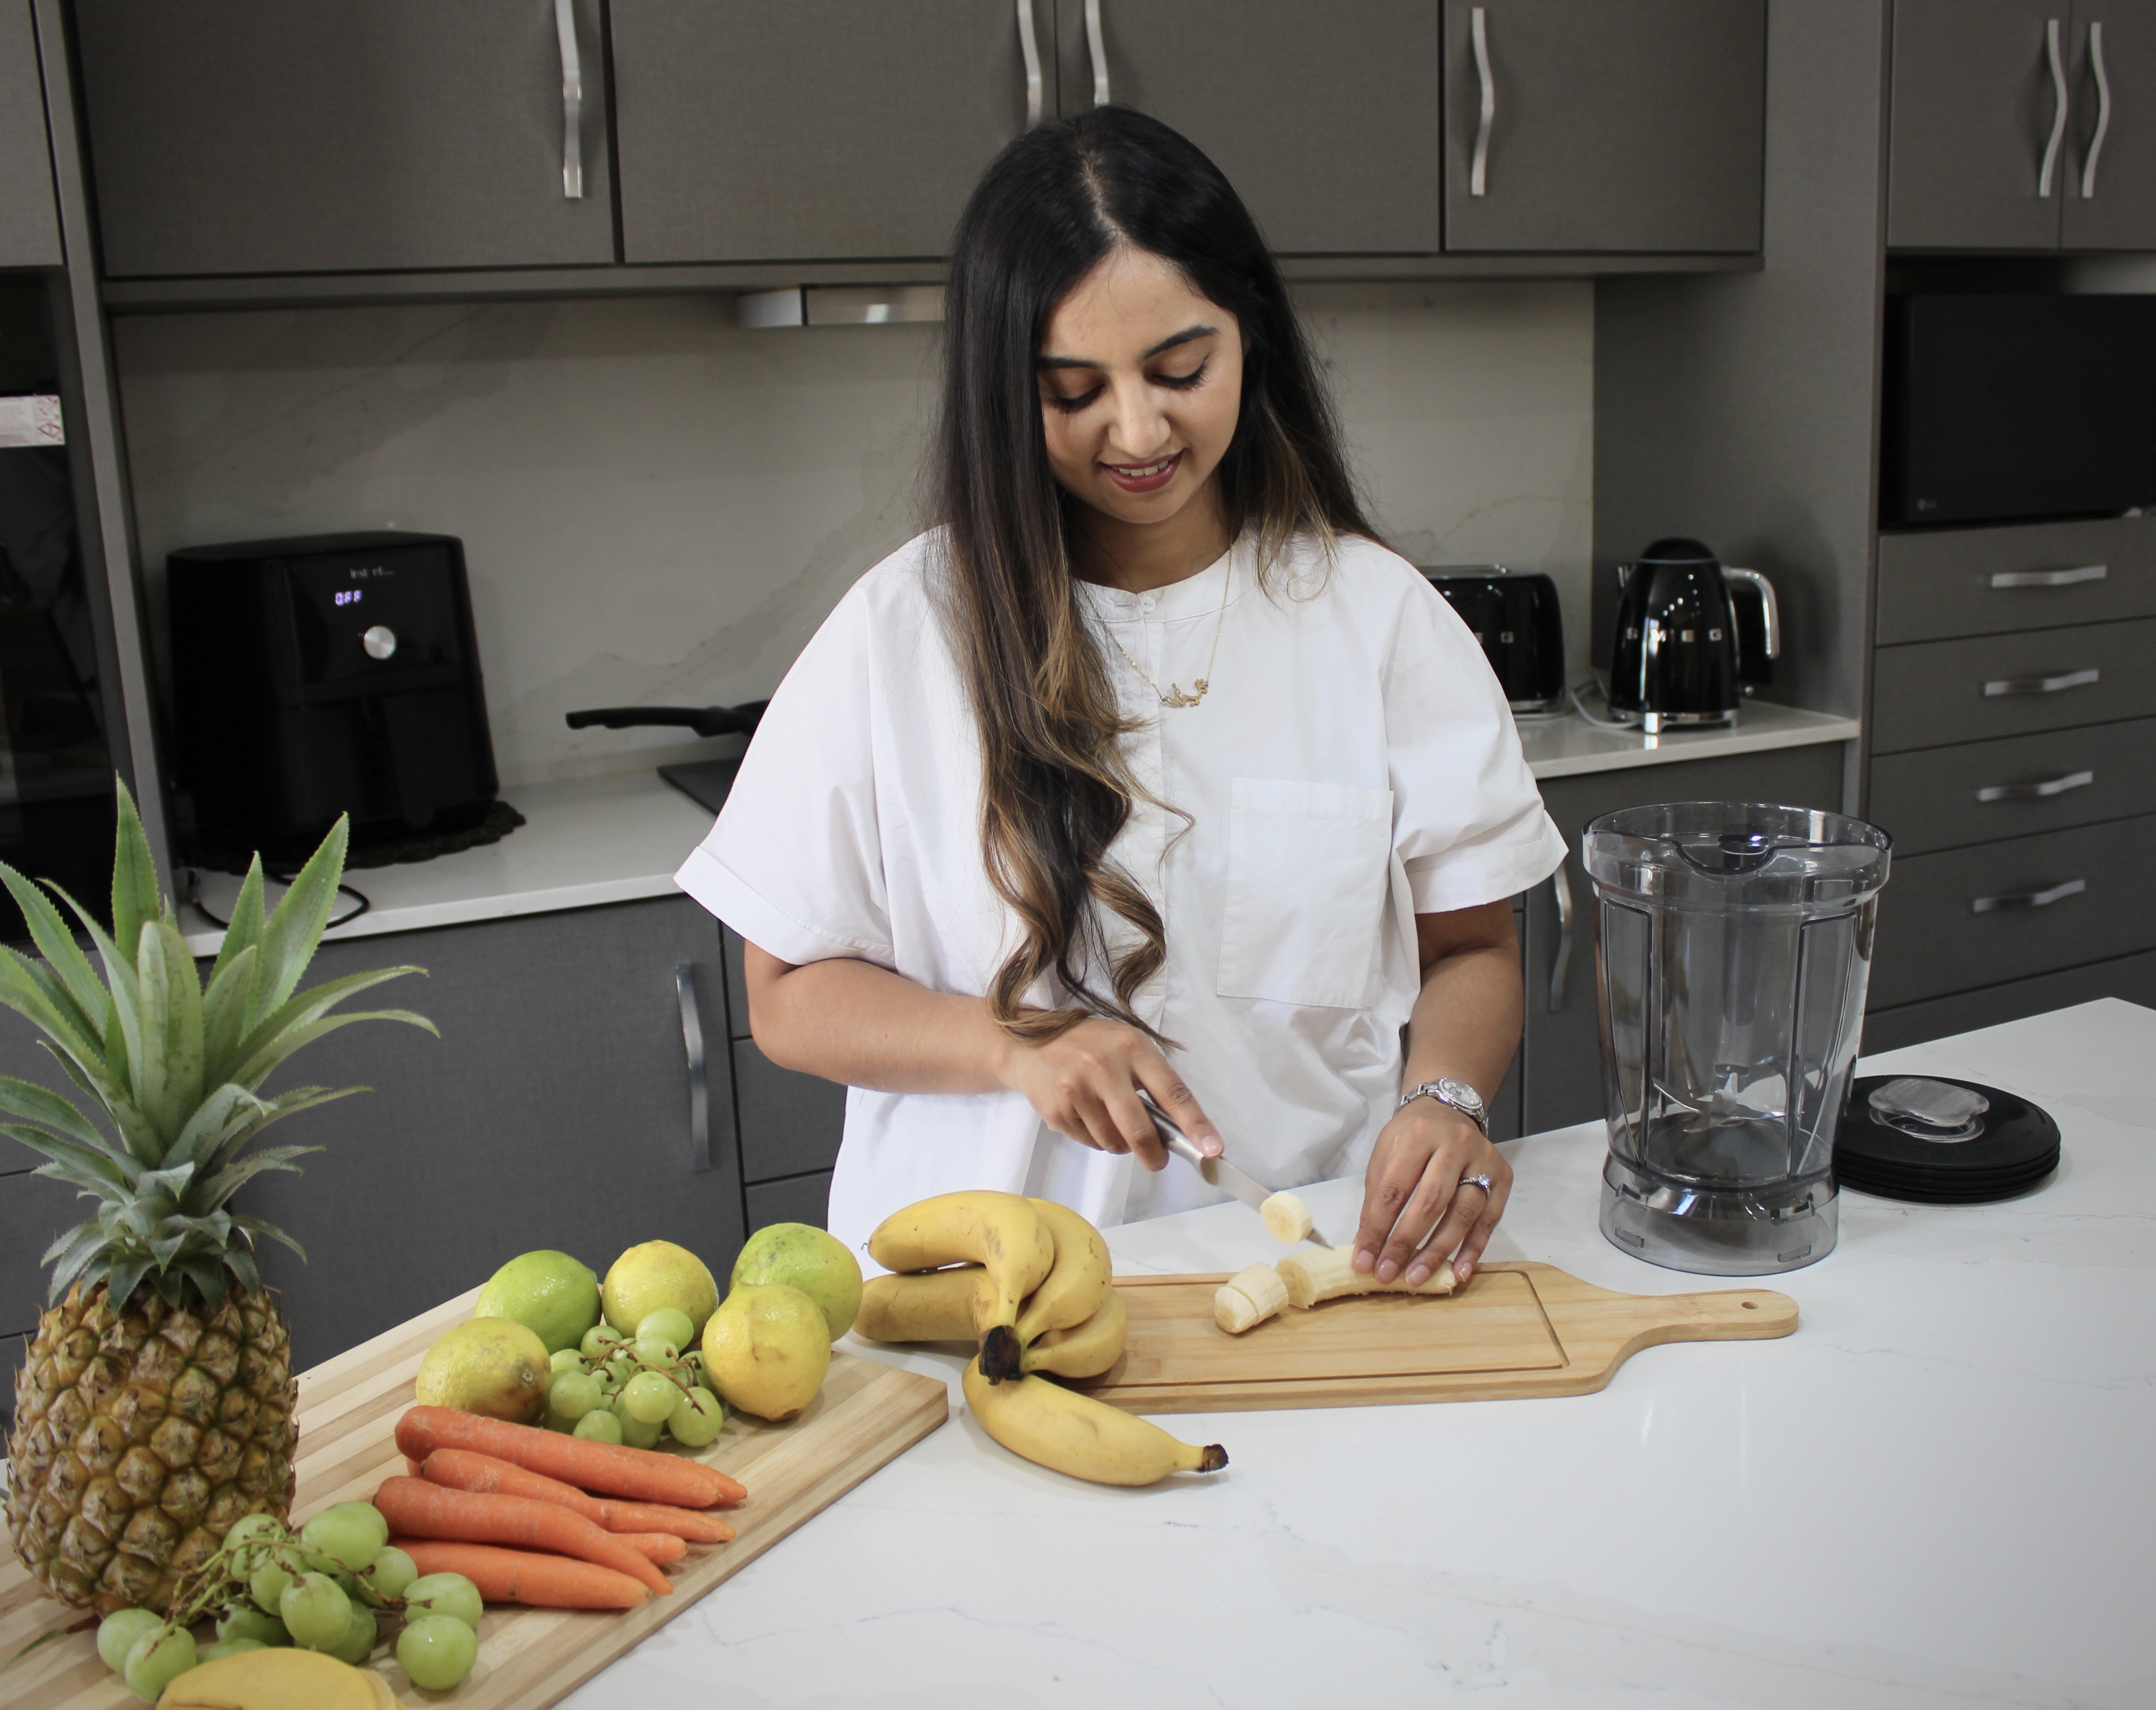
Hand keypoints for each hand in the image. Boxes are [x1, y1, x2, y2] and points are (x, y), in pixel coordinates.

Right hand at [997, 1017, 1221, 1169]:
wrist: (1028, 1044)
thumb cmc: (1089, 1045)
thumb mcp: (1126, 1046)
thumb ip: (1152, 1081)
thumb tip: (1180, 1130)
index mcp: (1131, 1047)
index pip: (1172, 1091)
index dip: (1196, 1124)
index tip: (1213, 1149)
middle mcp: (1103, 1066)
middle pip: (1139, 1131)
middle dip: (1154, 1154)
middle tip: (1158, 1160)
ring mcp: (1076, 1089)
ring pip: (1114, 1142)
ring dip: (1119, 1142)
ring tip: (1108, 1117)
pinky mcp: (1056, 1109)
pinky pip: (1090, 1143)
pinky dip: (1095, 1138)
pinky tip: (1086, 1114)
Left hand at [1353, 1098, 1510, 1286]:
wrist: (1448, 1108)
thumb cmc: (1411, 1137)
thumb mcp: (1385, 1154)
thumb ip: (1377, 1199)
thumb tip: (1368, 1248)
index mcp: (1417, 1135)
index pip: (1394, 1189)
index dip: (1377, 1228)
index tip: (1364, 1261)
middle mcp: (1454, 1144)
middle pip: (1431, 1202)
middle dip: (1407, 1243)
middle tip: (1388, 1274)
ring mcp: (1483, 1160)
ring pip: (1463, 1213)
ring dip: (1439, 1251)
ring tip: (1417, 1278)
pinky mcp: (1503, 1176)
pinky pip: (1490, 1219)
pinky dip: (1474, 1248)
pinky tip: (1459, 1271)